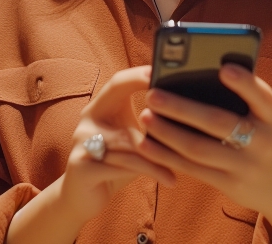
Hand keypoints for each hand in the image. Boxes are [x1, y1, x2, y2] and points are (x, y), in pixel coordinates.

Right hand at [59, 66, 176, 222]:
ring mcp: (82, 143)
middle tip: (182, 106)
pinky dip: (150, 171)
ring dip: (160, 149)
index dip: (140, 74)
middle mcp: (87, 120)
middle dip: (151, 102)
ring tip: (188, 158)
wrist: (82, 199)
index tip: (166, 72)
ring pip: (129, 140)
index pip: (118, 82)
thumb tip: (189, 112)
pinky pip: (122, 165)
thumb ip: (151, 126)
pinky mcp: (81, 167)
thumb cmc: (116, 166)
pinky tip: (171, 179)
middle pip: (119, 102)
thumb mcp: (134, 142)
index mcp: (100, 107)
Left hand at [136, 63, 271, 216]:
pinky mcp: (227, 184)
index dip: (245, 83)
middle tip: (152, 94)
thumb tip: (196, 72)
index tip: (223, 68)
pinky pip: (192, 168)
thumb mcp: (263, 116)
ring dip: (168, 132)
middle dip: (182, 108)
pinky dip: (166, 155)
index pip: (263, 97)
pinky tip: (146, 144)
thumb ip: (242, 97)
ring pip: (199, 148)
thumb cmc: (261, 136)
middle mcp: (262, 141)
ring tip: (145, 116)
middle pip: (218, 122)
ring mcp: (244, 166)